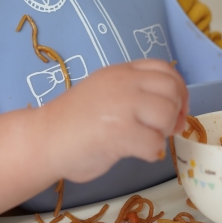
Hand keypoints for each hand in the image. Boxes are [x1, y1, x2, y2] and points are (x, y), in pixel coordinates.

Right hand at [40, 59, 187, 182]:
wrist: (43, 139)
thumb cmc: (73, 121)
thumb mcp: (106, 92)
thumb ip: (135, 94)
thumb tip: (175, 113)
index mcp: (120, 72)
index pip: (164, 69)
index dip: (178, 89)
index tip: (177, 108)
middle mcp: (123, 83)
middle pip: (172, 90)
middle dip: (176, 112)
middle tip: (164, 129)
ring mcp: (122, 106)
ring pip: (167, 113)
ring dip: (164, 131)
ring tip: (148, 139)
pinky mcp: (120, 132)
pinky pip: (155, 142)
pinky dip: (152, 152)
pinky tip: (137, 153)